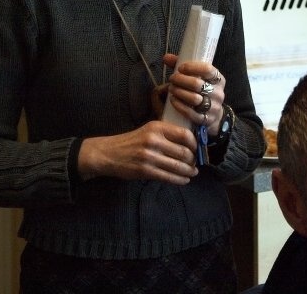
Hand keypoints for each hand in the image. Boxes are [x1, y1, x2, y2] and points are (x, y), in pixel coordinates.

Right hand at [78, 120, 198, 184]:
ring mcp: (149, 156)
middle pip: (184, 152)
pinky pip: (168, 177)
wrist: (109, 153)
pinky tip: (184, 180)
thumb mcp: (149, 130)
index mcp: (157, 127)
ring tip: (193, 172)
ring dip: (189, 171)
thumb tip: (191, 143)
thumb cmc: (133, 141)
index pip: (185, 134)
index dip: (195, 144)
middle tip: (195, 163)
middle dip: (193, 160)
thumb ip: (167, 134)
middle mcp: (154, 140)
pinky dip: (180, 180)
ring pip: (178, 166)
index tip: (197, 149)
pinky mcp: (145, 171)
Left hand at [162, 54, 226, 135]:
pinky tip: (172, 100)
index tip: (180, 68)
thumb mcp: (198, 78)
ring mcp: (213, 107)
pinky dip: (180, 106)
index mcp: (218, 79)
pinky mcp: (206, 119)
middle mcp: (218, 93)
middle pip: (198, 84)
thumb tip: (166, 57)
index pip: (208, 69)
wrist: (213, 115)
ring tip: (171, 89)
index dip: (192, 67)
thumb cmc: (202, 91)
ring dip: (179, 92)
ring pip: (194, 99)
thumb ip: (183, 67)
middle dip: (181, 80)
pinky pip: (192, 113)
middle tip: (172, 78)